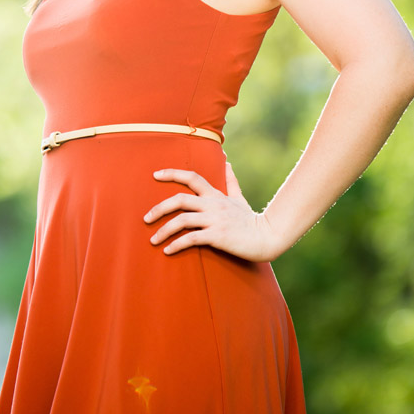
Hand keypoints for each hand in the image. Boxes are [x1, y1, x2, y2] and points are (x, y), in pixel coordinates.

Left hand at [143, 161, 282, 262]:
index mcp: (215, 195)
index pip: (191, 177)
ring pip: (182, 220)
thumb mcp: (240, 197)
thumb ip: (230, 181)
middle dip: (159, 208)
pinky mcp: (217, 236)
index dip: (172, 173)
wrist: (267, 237)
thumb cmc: (251, 220)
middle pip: (179, 200)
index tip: (155, 175)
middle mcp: (213, 205)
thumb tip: (226, 162)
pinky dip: (177, 245)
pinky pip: (191, 239)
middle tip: (146, 219)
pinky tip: (168, 251)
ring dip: (164, 230)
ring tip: (153, 240)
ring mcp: (214, 220)